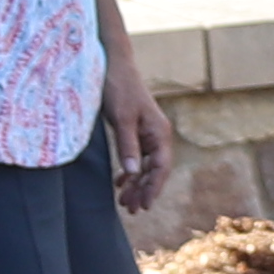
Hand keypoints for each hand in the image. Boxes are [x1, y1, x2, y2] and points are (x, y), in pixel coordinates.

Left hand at [100, 44, 178, 213]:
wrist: (113, 64)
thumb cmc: (119, 88)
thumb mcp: (121, 118)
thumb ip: (127, 146)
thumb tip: (134, 174)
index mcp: (159, 133)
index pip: (161, 168)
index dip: (153, 189)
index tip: (143, 206)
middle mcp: (157, 135)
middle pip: (154, 170)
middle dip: (143, 190)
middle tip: (131, 210)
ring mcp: (146, 132)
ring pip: (145, 165)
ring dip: (135, 184)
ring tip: (124, 202)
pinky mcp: (135, 129)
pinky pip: (137, 156)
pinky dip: (130, 171)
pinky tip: (121, 182)